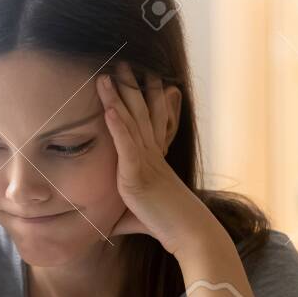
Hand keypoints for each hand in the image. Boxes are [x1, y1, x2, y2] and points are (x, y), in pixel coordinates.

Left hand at [97, 61, 213, 256]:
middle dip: (131, 87)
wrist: (190, 234)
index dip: (145, 98)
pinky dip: (117, 125)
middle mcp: (152, 155)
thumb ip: (122, 217)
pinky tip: (109, 108)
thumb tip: (107, 227)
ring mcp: (146, 162)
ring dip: (119, 97)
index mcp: (154, 160)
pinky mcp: (138, 175)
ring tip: (108, 74)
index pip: (149, 122)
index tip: (140, 77)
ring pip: (132, 122)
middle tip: (123, 62)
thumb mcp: (138, 218)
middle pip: (141, 113)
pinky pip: (127, 145)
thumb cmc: (167, 226)